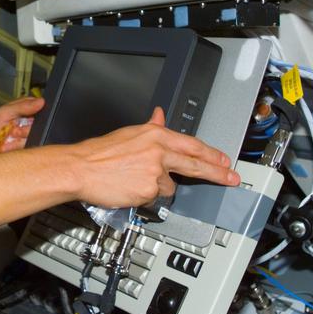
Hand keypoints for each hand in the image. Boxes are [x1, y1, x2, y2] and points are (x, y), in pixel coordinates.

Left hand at [0, 96, 44, 155]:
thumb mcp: (3, 113)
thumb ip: (21, 107)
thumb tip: (40, 102)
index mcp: (22, 107)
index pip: (39, 106)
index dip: (36, 113)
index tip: (26, 118)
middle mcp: (26, 119)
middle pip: (39, 124)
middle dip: (26, 129)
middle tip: (14, 130)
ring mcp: (25, 133)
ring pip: (34, 136)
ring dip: (20, 139)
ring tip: (9, 137)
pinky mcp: (23, 144)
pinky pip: (28, 146)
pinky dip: (16, 146)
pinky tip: (7, 145)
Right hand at [67, 107, 237, 208]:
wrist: (80, 168)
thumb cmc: (99, 153)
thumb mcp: (129, 133)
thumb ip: (151, 127)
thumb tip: (160, 115)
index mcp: (155, 135)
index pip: (192, 144)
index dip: (211, 153)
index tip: (224, 160)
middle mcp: (159, 151)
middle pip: (196, 164)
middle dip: (218, 173)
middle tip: (231, 178)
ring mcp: (155, 172)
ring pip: (170, 186)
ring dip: (158, 187)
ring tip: (136, 181)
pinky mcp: (148, 190)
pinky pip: (154, 198)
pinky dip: (145, 196)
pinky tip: (131, 189)